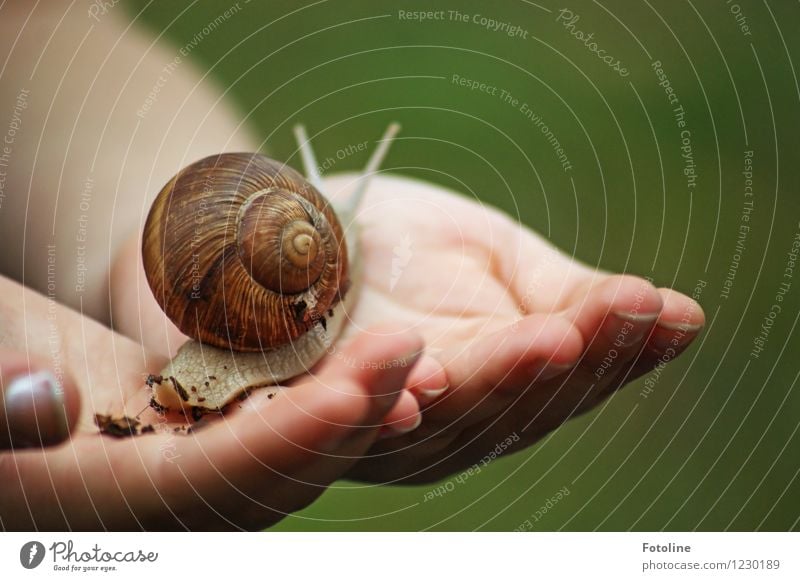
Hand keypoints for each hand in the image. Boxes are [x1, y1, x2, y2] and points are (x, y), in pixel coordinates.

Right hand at [0, 275, 424, 528]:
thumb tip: (45, 405)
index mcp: (96, 504)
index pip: (209, 482)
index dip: (284, 441)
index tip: (354, 392)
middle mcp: (157, 500)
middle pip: (270, 471)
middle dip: (346, 416)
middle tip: (411, 352)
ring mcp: (184, 464)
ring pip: (285, 447)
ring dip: (352, 402)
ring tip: (410, 349)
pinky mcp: (200, 428)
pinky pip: (275, 417)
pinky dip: (324, 390)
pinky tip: (372, 355)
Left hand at [326, 174, 704, 482]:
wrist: (309, 226)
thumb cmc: (412, 249)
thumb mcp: (503, 265)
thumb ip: (571, 304)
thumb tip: (682, 316)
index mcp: (503, 386)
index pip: (572, 379)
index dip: (620, 350)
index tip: (667, 313)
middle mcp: (453, 421)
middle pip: (523, 402)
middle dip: (571, 361)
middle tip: (621, 317)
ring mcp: (388, 426)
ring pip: (455, 410)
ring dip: (502, 378)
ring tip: (552, 342)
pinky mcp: (317, 411)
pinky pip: (355, 415)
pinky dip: (393, 402)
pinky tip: (427, 380)